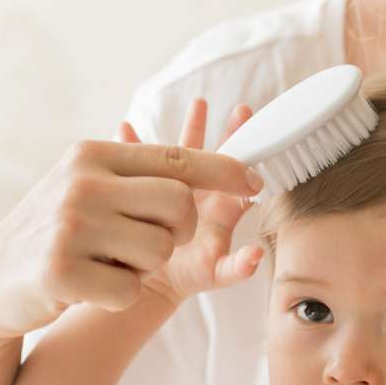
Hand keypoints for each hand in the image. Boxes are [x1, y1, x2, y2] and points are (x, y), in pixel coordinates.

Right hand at [0, 104, 260, 339]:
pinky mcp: (62, 271)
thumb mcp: (87, 188)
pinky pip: (130, 289)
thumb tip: (215, 170)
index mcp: (92, 156)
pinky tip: (87, 287)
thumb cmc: (55, 235)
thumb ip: (139, 177)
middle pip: (179, 207)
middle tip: (145, 243)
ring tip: (105, 262)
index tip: (254, 179)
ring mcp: (70, 226)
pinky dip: (117, 296)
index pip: (175, 158)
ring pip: (159, 251)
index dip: (223, 169)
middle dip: (178, 232)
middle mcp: (82, 184)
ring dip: (142, 268)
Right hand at [118, 98, 263, 305]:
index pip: (236, 172)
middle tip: (237, 105)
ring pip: (178, 154)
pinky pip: (138, 165)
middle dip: (220, 129)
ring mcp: (173, 190)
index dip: (245, 148)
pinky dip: (133, 145)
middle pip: (210, 155)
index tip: (249, 118)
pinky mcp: (144, 194)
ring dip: (190, 128)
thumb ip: (236, 267)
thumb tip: (258, 256)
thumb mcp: (214, 274)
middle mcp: (200, 194)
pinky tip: (126, 126)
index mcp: (221, 206)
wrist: (153, 282)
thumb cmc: (188, 277)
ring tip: (199, 102)